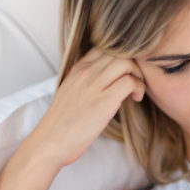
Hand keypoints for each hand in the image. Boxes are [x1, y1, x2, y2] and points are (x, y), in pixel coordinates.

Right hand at [27, 49, 144, 167]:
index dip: (122, 55)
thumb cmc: (62, 124)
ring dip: (138, 74)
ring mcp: (93, 85)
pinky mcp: (103, 100)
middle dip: (133, 63)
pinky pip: (129, 81)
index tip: (126, 71)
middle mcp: (85, 72)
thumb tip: (109, 80)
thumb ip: (87, 81)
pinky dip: (139, 87)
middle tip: (135, 80)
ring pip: (126, 62)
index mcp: (77, 68)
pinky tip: (136, 99)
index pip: (105, 46)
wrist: (49, 142)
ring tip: (136, 90)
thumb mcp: (71, 92)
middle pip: (118, 50)